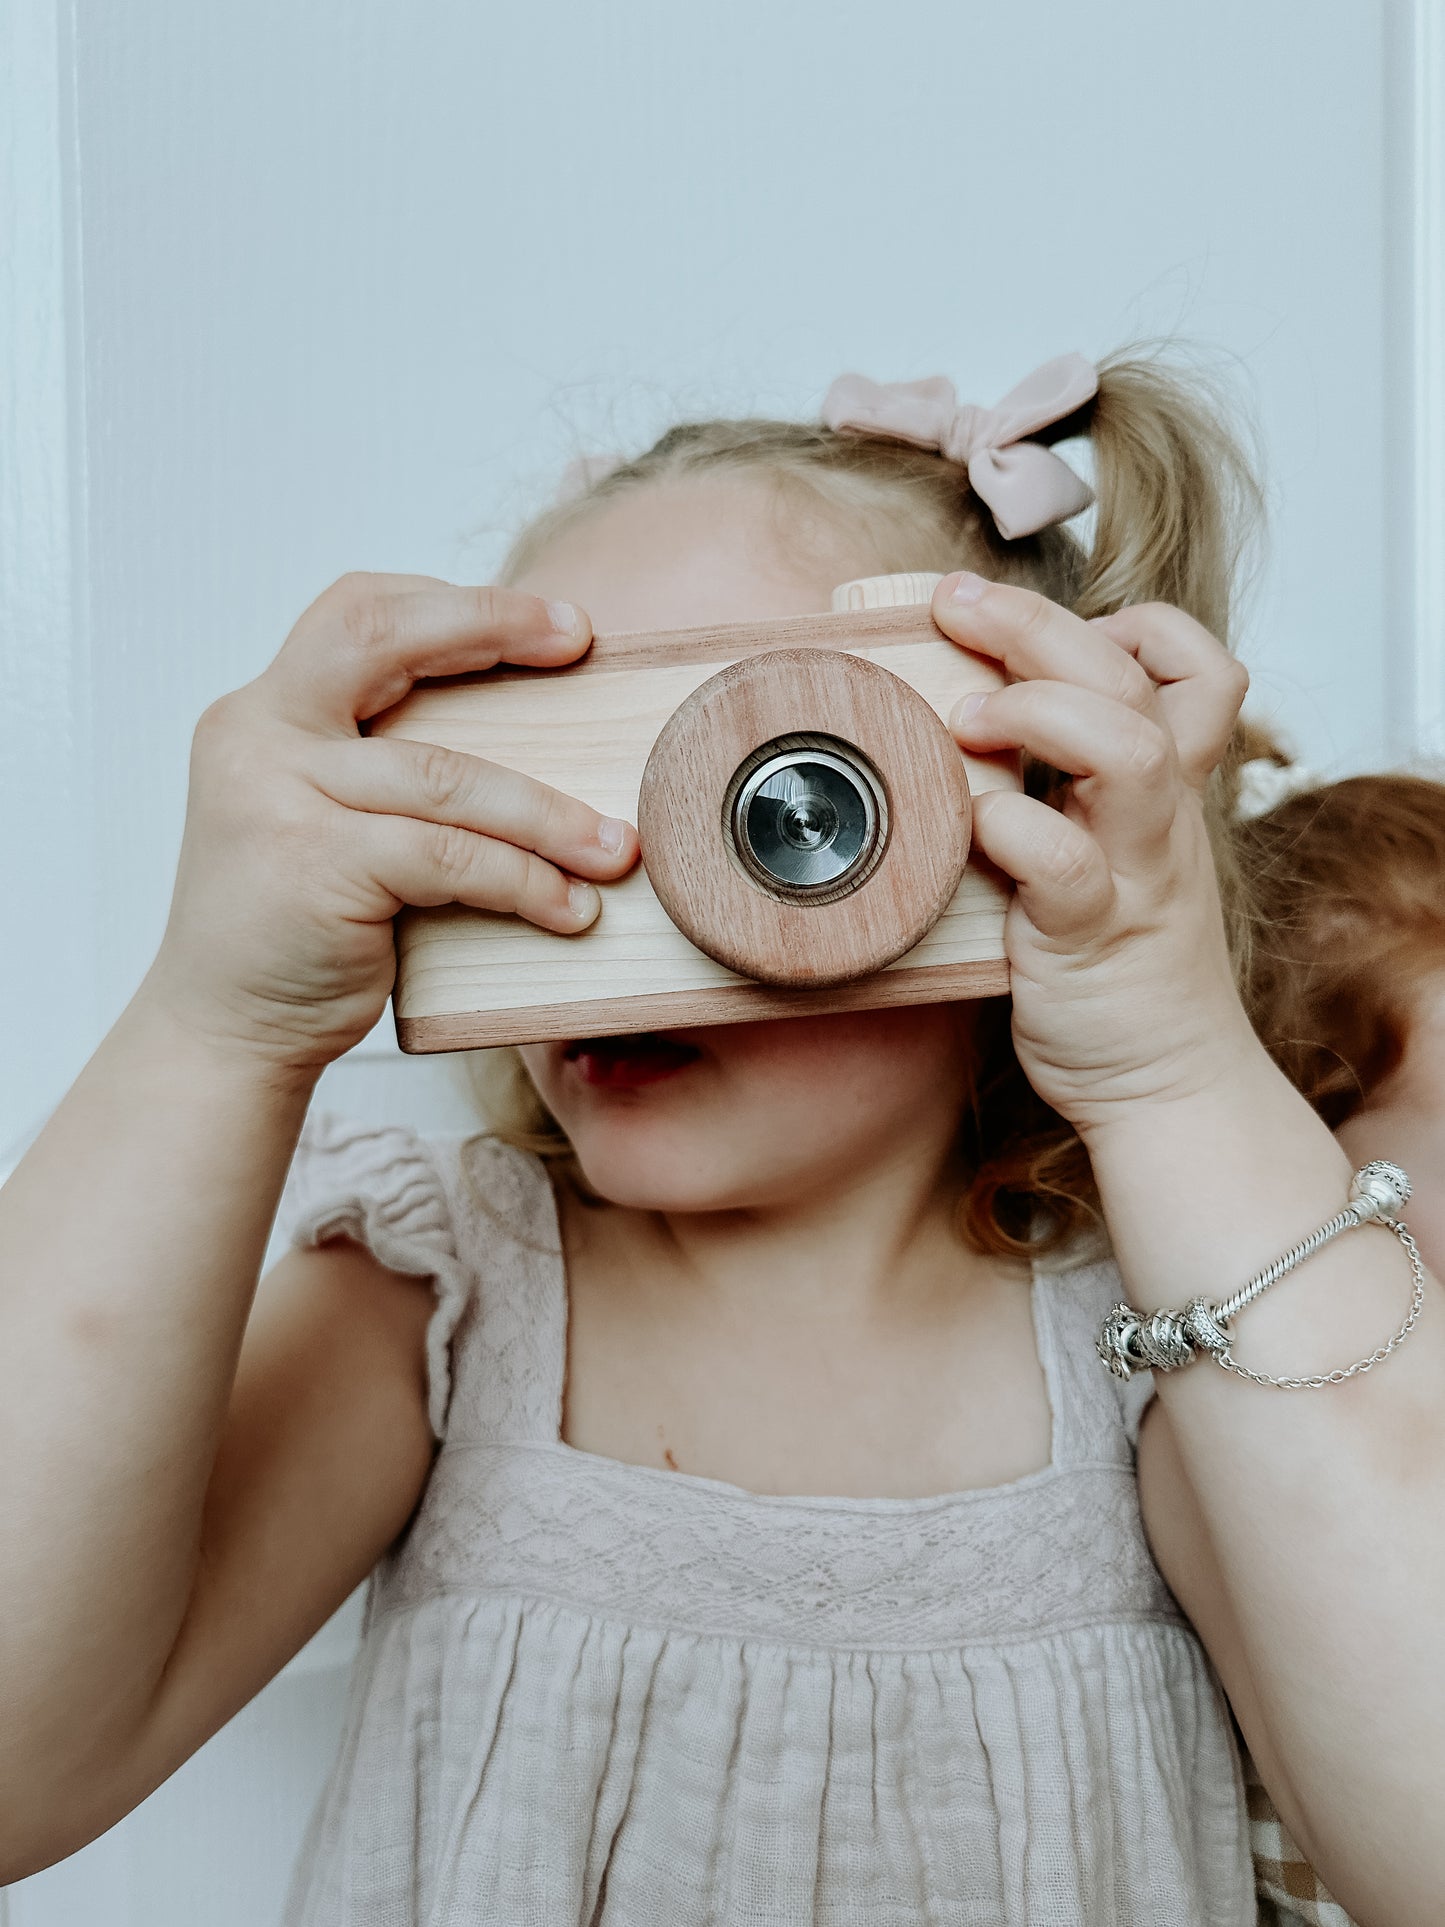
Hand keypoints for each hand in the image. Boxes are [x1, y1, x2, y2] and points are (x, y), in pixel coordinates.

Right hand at [142, 573, 639, 1074]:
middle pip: (382, 638)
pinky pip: (448, 856)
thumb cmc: (300, 932)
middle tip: (579, 641)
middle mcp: (256, 733)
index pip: (357, 612)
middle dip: (491, 626)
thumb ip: (392, 770)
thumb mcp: (331, 821)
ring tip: (614, 848)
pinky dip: (522, 881)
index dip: (455, 604)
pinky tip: (567, 909)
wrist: (226, 1034)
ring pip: (443, 774)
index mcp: (262, 711)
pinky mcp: (312, 864)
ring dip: (546, 813)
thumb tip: (543, 744)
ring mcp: (275, 795)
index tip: (550, 623)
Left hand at [931, 572, 1258, 1137]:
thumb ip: (1074, 789)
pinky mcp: (1092, 939)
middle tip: (955, 605)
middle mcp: (1159, 819)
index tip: (1050, 629)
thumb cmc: (1120, 967)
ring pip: (1129, 751)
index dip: (1140, 625)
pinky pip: (1066, 865)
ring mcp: (1134, 874)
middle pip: (1132, 680)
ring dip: (1041, 711)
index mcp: (1164, 792)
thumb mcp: (1116, 856)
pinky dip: (1014, 829)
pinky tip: (972, 825)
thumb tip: (980, 716)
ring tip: (967, 720)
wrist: (1169, 1085)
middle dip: (1039, 624)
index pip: (1200, 668)